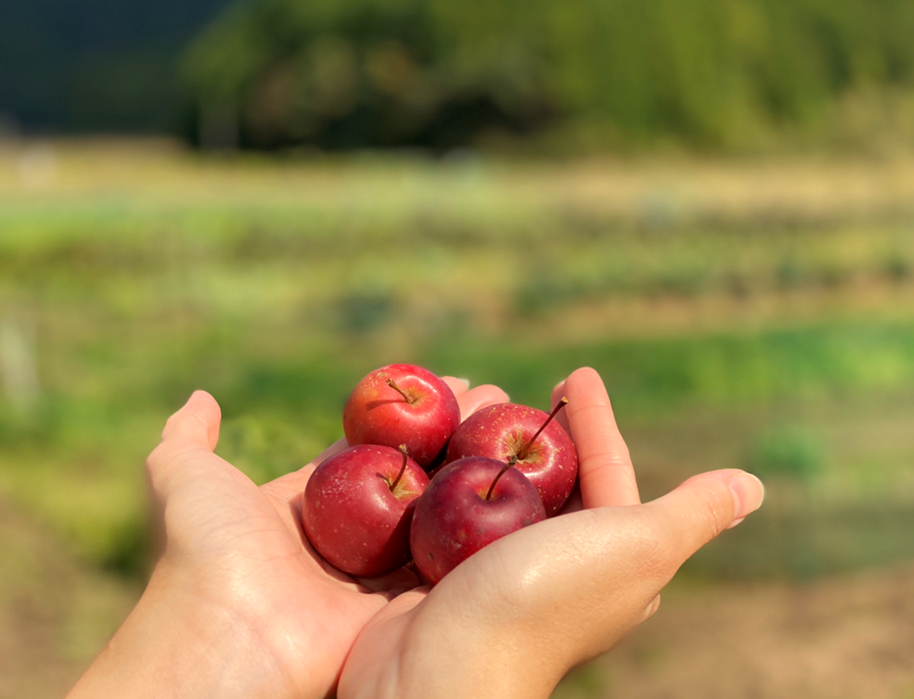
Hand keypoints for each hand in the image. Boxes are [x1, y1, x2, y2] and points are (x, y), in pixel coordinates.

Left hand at [67, 378, 509, 698]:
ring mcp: (378, 577)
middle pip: (413, 480)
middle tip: (498, 398)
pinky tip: (521, 487)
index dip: (406, 419)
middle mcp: (348, 543)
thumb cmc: (204, 552)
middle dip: (455, 439)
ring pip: (438, 517)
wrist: (226, 637)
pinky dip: (483, 532)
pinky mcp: (404, 608)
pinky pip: (449, 564)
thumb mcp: (183, 477)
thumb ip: (187, 437)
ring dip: (477, 476)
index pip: (369, 453)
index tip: (450, 386)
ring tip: (521, 432)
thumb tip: (201, 395)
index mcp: (307, 511)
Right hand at [337, 367, 764, 698]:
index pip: (605, 471)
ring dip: (473, 439)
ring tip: (460, 404)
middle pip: (542, 475)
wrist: (438, 670)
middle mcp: (552, 567)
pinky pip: (437, 504)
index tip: (575, 373)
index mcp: (608, 562)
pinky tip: (418, 444)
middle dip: (526, 427)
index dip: (594, 420)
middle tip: (500, 392)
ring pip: (485, 484)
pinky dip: (432, 469)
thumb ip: (690, 515)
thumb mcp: (637, 549)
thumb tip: (750, 487)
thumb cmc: (544, 602)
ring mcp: (489, 570)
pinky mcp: (436, 571)